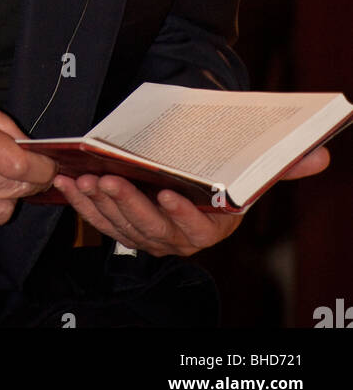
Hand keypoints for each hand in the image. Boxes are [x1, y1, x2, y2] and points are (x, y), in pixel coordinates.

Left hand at [52, 146, 329, 256]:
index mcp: (212, 224)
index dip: (184, 214)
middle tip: (113, 179)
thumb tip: (320, 154)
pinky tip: (67, 182)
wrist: (191, 172)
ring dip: (102, 205)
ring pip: (122, 227)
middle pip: (153, 229)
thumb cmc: (220, 171)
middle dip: (131, 205)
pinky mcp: (119, 225)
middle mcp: (178, 235)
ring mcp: (147, 233)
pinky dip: (81, 204)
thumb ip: (280, 165)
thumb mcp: (249, 167)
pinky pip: (98, 220)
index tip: (169, 192)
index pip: (200, 228)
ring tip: (87, 178)